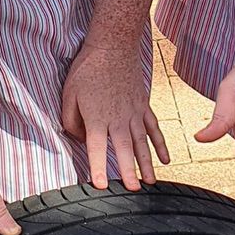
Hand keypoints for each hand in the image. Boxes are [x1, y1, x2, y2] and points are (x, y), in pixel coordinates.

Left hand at [62, 43, 168, 190]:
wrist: (113, 45)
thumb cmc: (87, 70)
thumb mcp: (68, 95)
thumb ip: (71, 121)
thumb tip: (79, 140)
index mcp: (97, 118)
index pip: (97, 148)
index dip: (98, 168)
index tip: (101, 185)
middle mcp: (118, 119)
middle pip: (125, 150)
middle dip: (130, 171)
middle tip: (134, 190)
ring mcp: (134, 113)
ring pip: (142, 143)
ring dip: (147, 164)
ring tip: (151, 183)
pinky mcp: (143, 106)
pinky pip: (154, 129)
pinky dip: (161, 145)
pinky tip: (166, 160)